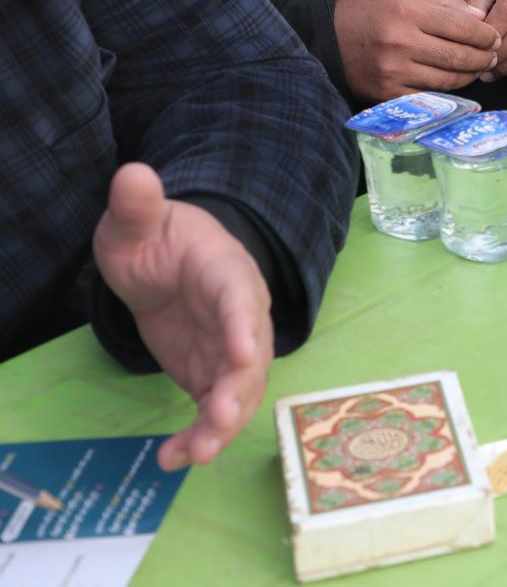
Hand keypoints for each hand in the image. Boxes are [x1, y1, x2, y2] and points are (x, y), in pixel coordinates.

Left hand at [93, 165, 270, 470]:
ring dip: (223, 424)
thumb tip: (131, 174)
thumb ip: (136, 205)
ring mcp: (228, 348)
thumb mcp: (135, 222)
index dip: (242, 325)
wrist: (162, 263)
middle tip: (219, 420)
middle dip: (238, 390)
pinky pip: (215, 409)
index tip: (242, 353)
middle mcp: (240, 314)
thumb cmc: (154, 236)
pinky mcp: (211, 374)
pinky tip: (173, 457)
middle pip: (250, 355)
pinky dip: (199, 435)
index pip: (239, 296)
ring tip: (193, 454)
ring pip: (239, 390)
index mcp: (225, 271)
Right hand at [333, 0, 499, 100]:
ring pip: (448, 79)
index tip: (495, 37)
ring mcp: (393, 71)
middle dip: (484, 58)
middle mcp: (400, 42)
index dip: (485, 34)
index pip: (462, 26)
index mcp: (406, 11)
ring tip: (478, 68)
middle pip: (458, 56)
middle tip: (493, 56)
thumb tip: (480, 17)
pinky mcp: (387, 93)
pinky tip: (455, 81)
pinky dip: (447, 90)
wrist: (327, 37)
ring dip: (470, 76)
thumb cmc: (369, 10)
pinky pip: (429, 95)